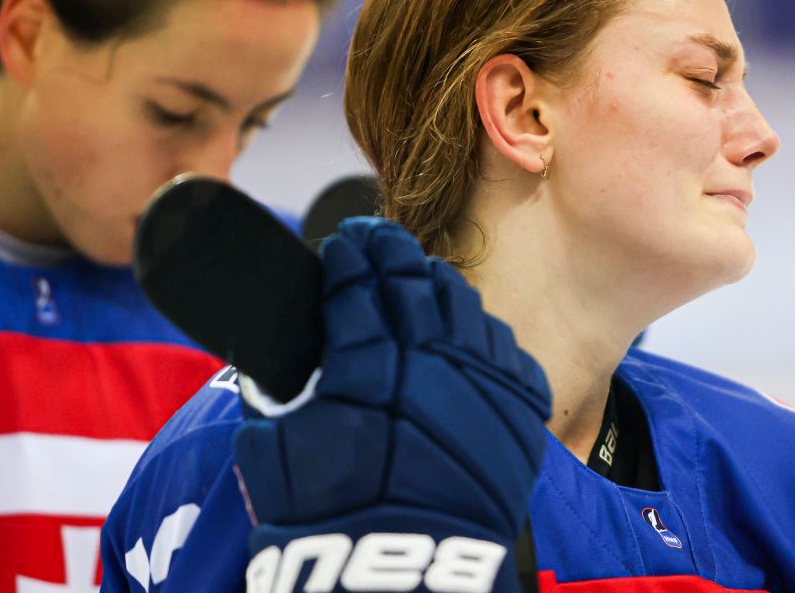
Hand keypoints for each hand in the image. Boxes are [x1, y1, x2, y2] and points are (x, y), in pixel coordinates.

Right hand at [232, 217, 550, 592]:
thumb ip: (284, 389)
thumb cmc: (328, 524)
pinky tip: (464, 325)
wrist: (402, 581)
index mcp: (366, 366)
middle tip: (374, 237)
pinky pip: (503, 347)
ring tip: (418, 273)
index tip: (342, 243)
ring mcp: (482, 384)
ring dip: (436, 281)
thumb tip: (292, 354)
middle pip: (413, 282)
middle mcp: (431, 363)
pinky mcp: (519, 412)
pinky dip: (479, 329)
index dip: (348, 255)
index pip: (358, 284)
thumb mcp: (275, 453)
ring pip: (463, 305)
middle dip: (389, 250)